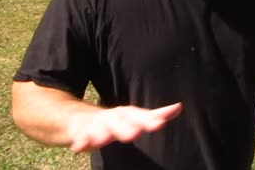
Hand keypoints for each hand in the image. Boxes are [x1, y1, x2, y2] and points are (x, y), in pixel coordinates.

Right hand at [68, 103, 182, 152]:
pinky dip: (80, 141)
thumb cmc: (112, 119)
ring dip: (101, 133)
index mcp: (125, 114)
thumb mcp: (133, 116)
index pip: (139, 115)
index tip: (160, 125)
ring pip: (98, 129)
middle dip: (126, 127)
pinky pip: (79, 137)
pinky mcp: (78, 132)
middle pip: (119, 121)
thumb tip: (179, 107)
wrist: (75, 116)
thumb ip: (154, 115)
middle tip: (134, 135)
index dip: (149, 119)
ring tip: (104, 140)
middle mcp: (111, 117)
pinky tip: (80, 147)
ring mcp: (94, 124)